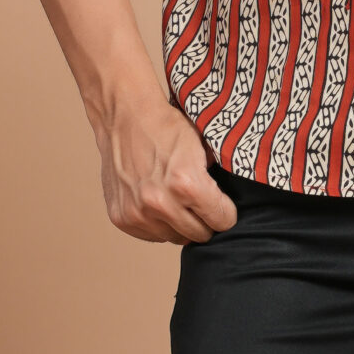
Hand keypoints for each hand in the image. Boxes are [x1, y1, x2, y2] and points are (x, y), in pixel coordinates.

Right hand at [91, 88, 237, 244]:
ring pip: (176, 238)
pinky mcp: (121, 217)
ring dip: (180, 223)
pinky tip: (156, 201)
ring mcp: (137, 213)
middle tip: (198, 200)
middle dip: (205, 219)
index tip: (221, 203)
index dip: (226, 211)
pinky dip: (158, 223)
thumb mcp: (204, 144)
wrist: (124, 116)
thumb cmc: (165, 127)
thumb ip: (219, 176)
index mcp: (186, 184)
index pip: (223, 221)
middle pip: (201, 235)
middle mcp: (160, 203)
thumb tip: (231, 199)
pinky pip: (152, 235)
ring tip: (175, 198)